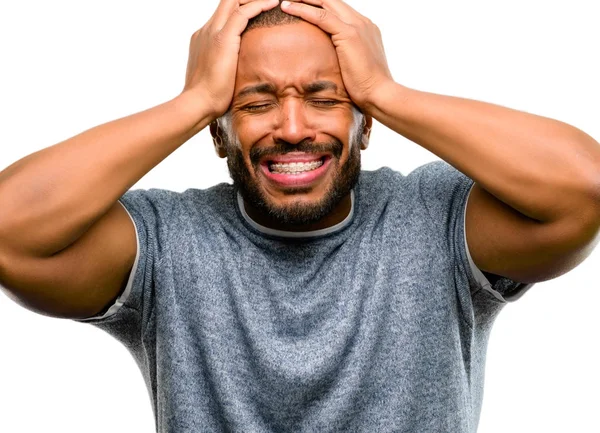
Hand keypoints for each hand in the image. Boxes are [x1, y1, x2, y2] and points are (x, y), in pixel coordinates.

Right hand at [182, 0, 279, 118]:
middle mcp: (206, 31)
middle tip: (268, 2)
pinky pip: (243, 13)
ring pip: (234, 2)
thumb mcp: (218, 77)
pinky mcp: (223, 38)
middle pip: (227, 2)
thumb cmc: (208, 98)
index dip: (240, 8)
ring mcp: (212, 32)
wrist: (197, 103)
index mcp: (204, 39)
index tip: (259, 10)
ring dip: (254, 0)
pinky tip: (274, 3)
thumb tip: (239, 76)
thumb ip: (226, 68)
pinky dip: (259, 5)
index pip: (223, 14)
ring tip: (274, 0)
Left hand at [280, 0, 393, 112]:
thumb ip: (344, 58)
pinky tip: (287, 7)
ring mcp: (357, 26)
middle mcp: (362, 22)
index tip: (302, 6)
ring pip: (325, 3)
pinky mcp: (349, 34)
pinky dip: (302, 10)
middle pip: (331, 1)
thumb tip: (330, 65)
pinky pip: (321, 16)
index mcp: (365, 29)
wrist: (380, 94)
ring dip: (303, 0)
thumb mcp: (354, 67)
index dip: (319, 5)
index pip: (338, 9)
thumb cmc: (367, 88)